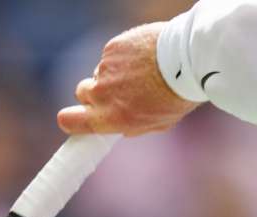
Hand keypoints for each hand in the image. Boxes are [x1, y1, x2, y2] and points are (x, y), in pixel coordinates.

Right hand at [58, 23, 199, 136]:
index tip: (77, 118)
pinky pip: (111, 55)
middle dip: (95, 92)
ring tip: (143, 72)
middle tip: (119, 91)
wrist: (187, 60)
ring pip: (100, 72)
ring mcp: (105, 68)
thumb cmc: (177, 96)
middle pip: (81, 92)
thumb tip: (120, 127)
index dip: (70, 119)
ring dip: (115, 73)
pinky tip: (144, 57)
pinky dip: (124, 56)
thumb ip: (133, 126)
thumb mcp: (159, 123)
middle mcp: (102, 93)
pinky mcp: (112, 48)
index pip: (69, 121)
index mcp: (110, 117)